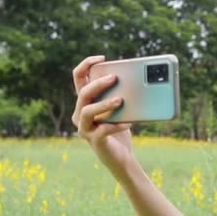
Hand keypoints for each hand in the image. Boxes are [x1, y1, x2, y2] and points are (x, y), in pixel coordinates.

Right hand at [71, 56, 134, 179]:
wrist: (122, 157)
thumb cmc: (121, 130)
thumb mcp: (122, 109)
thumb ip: (121, 94)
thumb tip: (137, 78)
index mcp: (86, 102)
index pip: (78, 78)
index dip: (86, 65)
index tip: (102, 58)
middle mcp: (80, 114)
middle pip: (83, 93)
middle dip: (98, 83)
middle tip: (114, 78)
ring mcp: (85, 128)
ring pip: (87, 111)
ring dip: (104, 104)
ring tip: (120, 100)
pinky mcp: (95, 141)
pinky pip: (102, 130)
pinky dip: (116, 125)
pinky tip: (128, 123)